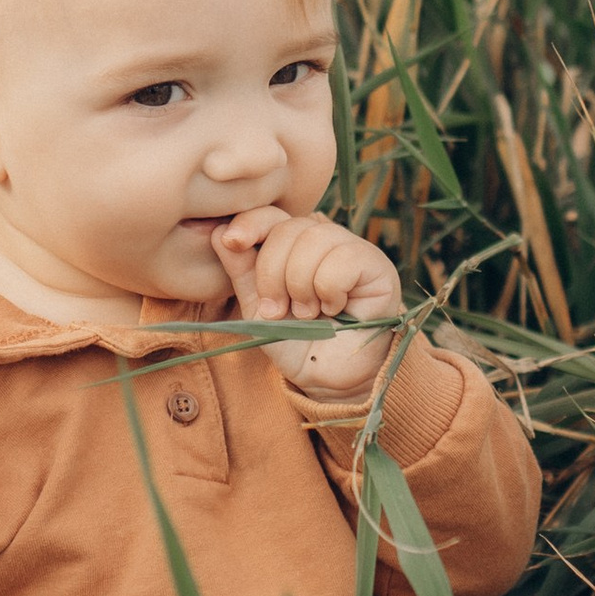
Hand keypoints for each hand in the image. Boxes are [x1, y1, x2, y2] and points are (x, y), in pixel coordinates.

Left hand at [214, 205, 401, 395]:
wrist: (329, 380)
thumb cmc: (297, 345)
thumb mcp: (259, 309)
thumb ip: (242, 271)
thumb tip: (217, 232)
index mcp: (294, 246)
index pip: (271, 215)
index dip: (250, 223)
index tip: (231, 242)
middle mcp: (324, 240)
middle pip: (289, 227)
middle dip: (273, 273)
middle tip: (279, 310)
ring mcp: (353, 249)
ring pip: (315, 239)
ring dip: (301, 285)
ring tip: (308, 314)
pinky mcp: (377, 266)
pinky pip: (343, 259)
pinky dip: (330, 290)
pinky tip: (336, 310)